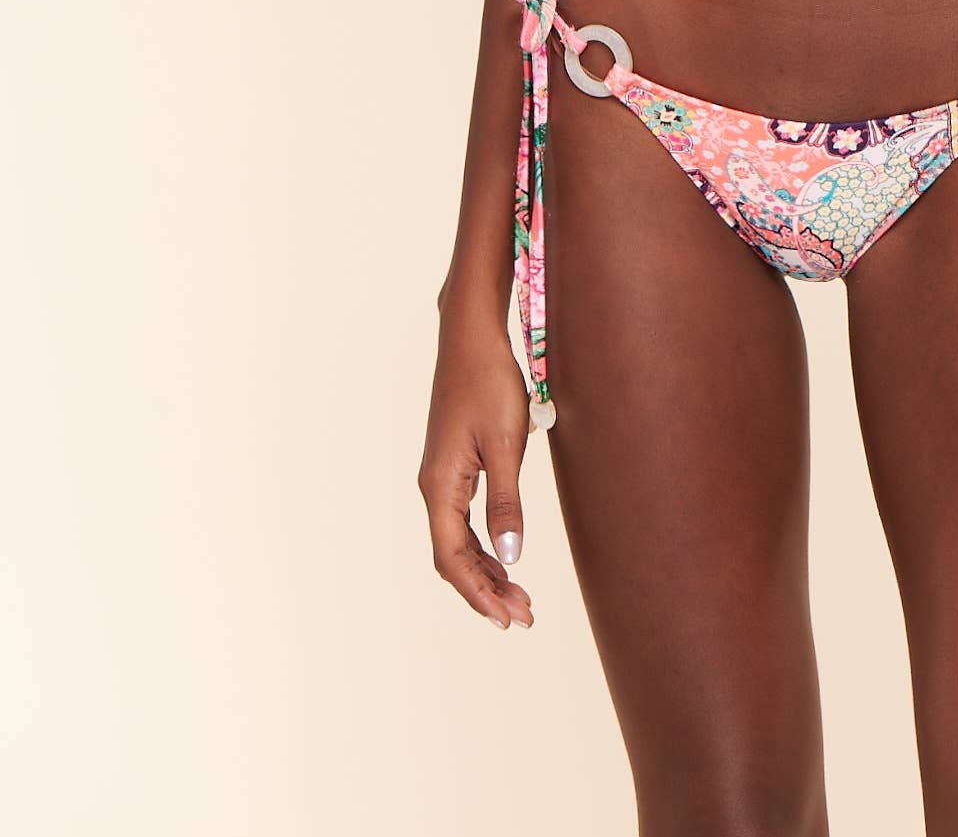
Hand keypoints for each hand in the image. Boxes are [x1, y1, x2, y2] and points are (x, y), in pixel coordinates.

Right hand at [418, 307, 535, 628]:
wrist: (473, 337)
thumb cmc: (490, 383)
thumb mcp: (506, 444)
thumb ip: (507, 503)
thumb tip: (511, 558)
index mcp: (439, 485)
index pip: (452, 558)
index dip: (478, 592)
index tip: (508, 619)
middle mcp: (434, 486)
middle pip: (453, 556)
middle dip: (486, 589)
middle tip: (524, 616)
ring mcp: (442, 475)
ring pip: (458, 540)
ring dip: (486, 569)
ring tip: (519, 596)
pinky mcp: (455, 464)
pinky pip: (463, 519)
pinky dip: (484, 543)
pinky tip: (505, 555)